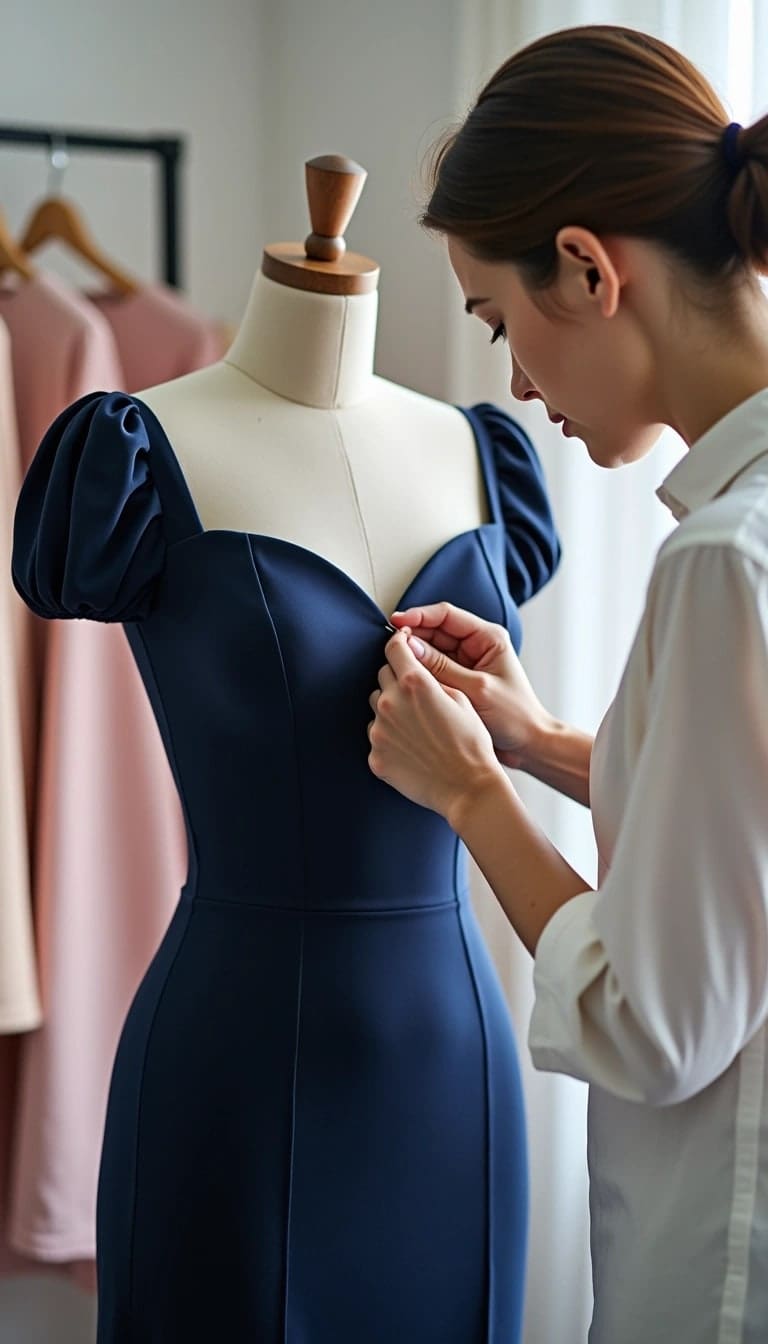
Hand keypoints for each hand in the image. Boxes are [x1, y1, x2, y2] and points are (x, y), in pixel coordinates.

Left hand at [367, 631, 503, 817]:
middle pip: (383, 675)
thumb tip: (416, 667)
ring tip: (416, 725)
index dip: (399, 643)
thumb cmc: (471, 743)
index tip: (402, 646)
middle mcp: (390, 703)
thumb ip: (433, 678)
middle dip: (398, 679)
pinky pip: (376, 735)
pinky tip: (411, 747)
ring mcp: (379, 731)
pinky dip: (389, 737)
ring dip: (391, 707)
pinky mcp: (375, 756)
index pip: (393, 648)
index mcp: (414, 684)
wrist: (467, 788)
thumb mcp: (461, 699)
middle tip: (418, 696)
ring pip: (376, 705)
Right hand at [388, 604, 552, 769]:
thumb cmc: (515, 717)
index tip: (396, 623)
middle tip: (389, 647)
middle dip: (412, 636)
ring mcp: (465, 663)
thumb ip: (442, 667)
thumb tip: (410, 647)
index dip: (419, 616)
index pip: (447, 615)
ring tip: (394, 663)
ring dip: (413, 655)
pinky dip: (419, 672)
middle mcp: (475, 646)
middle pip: (435, 631)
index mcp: (487, 638)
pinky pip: (432, 670)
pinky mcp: (457, 681)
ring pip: (430, 650)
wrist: (527, 745)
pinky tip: (405, 678)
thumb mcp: (476, 690)